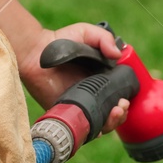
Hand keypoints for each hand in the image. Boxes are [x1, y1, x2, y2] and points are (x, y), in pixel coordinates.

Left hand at [16, 24, 131, 135]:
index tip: (127, 98)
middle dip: (122, 113)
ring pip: (102, 122)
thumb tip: (118, 54)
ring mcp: (80, 104)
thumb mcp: (85, 32)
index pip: (119, 94)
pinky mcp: (68, 112)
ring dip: (113, 122)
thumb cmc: (60, 40)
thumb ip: (104, 38)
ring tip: (115, 112)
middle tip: (121, 106)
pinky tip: (100, 126)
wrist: (36, 52)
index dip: (126, 99)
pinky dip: (94, 130)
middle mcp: (92, 93)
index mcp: (100, 78)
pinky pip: (82, 127)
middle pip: (113, 111)